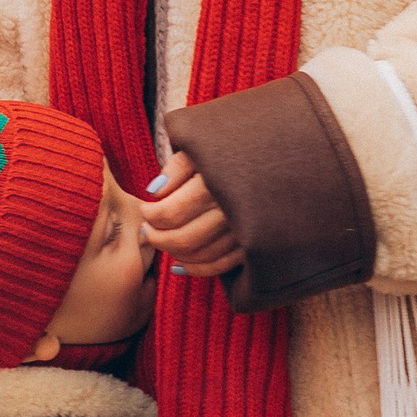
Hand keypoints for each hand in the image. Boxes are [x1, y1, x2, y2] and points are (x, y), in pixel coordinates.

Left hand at [142, 155, 244, 279]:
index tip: (145, 210)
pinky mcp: (252, 244)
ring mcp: (244, 232)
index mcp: (214, 186)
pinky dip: (197, 268)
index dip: (150, 215)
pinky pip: (221, 266)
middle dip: (157, 238)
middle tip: (146, 230)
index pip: (170, 213)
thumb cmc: (229, 150)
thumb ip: (176, 168)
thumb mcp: (201, 148)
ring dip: (174, 253)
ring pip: (200, 255)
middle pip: (184, 239)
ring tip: (162, 240)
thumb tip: (154, 192)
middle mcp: (231, 212)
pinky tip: (178, 263)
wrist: (271, 161)